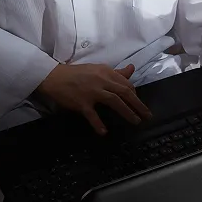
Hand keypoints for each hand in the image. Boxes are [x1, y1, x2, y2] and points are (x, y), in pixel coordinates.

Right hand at [36, 62, 151, 134]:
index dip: (135, 95)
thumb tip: (132, 69)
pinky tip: (104, 132)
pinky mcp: (81, 102)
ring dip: (126, 112)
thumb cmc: (77, 74)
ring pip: (114, 101)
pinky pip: (92, 114)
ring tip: (135, 121)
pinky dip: (98, 124)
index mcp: (106, 72)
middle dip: (138, 104)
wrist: (54, 77)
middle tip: (147, 116)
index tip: (138, 104)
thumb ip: (116, 72)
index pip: (126, 84)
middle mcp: (101, 80)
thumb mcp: (98, 69)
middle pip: (124, 92)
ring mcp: (91, 92)